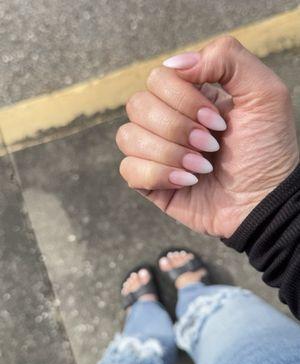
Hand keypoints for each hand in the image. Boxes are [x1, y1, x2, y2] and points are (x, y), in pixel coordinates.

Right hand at [116, 36, 298, 237]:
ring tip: (201, 167)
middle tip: (211, 145)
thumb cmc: (267, 149)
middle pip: (138, 105)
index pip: (158, 78)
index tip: (218, 122)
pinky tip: (188, 182)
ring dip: (169, 153)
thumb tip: (174, 65)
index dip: (183, 99)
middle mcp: (168, 119)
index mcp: (190, 95)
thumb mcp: (265, 93)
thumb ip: (226, 58)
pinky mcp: (149, 180)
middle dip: (177, 128)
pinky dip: (159, 175)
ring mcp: (155, 150)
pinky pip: (128, 168)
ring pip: (127, 136)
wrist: (265, 201)